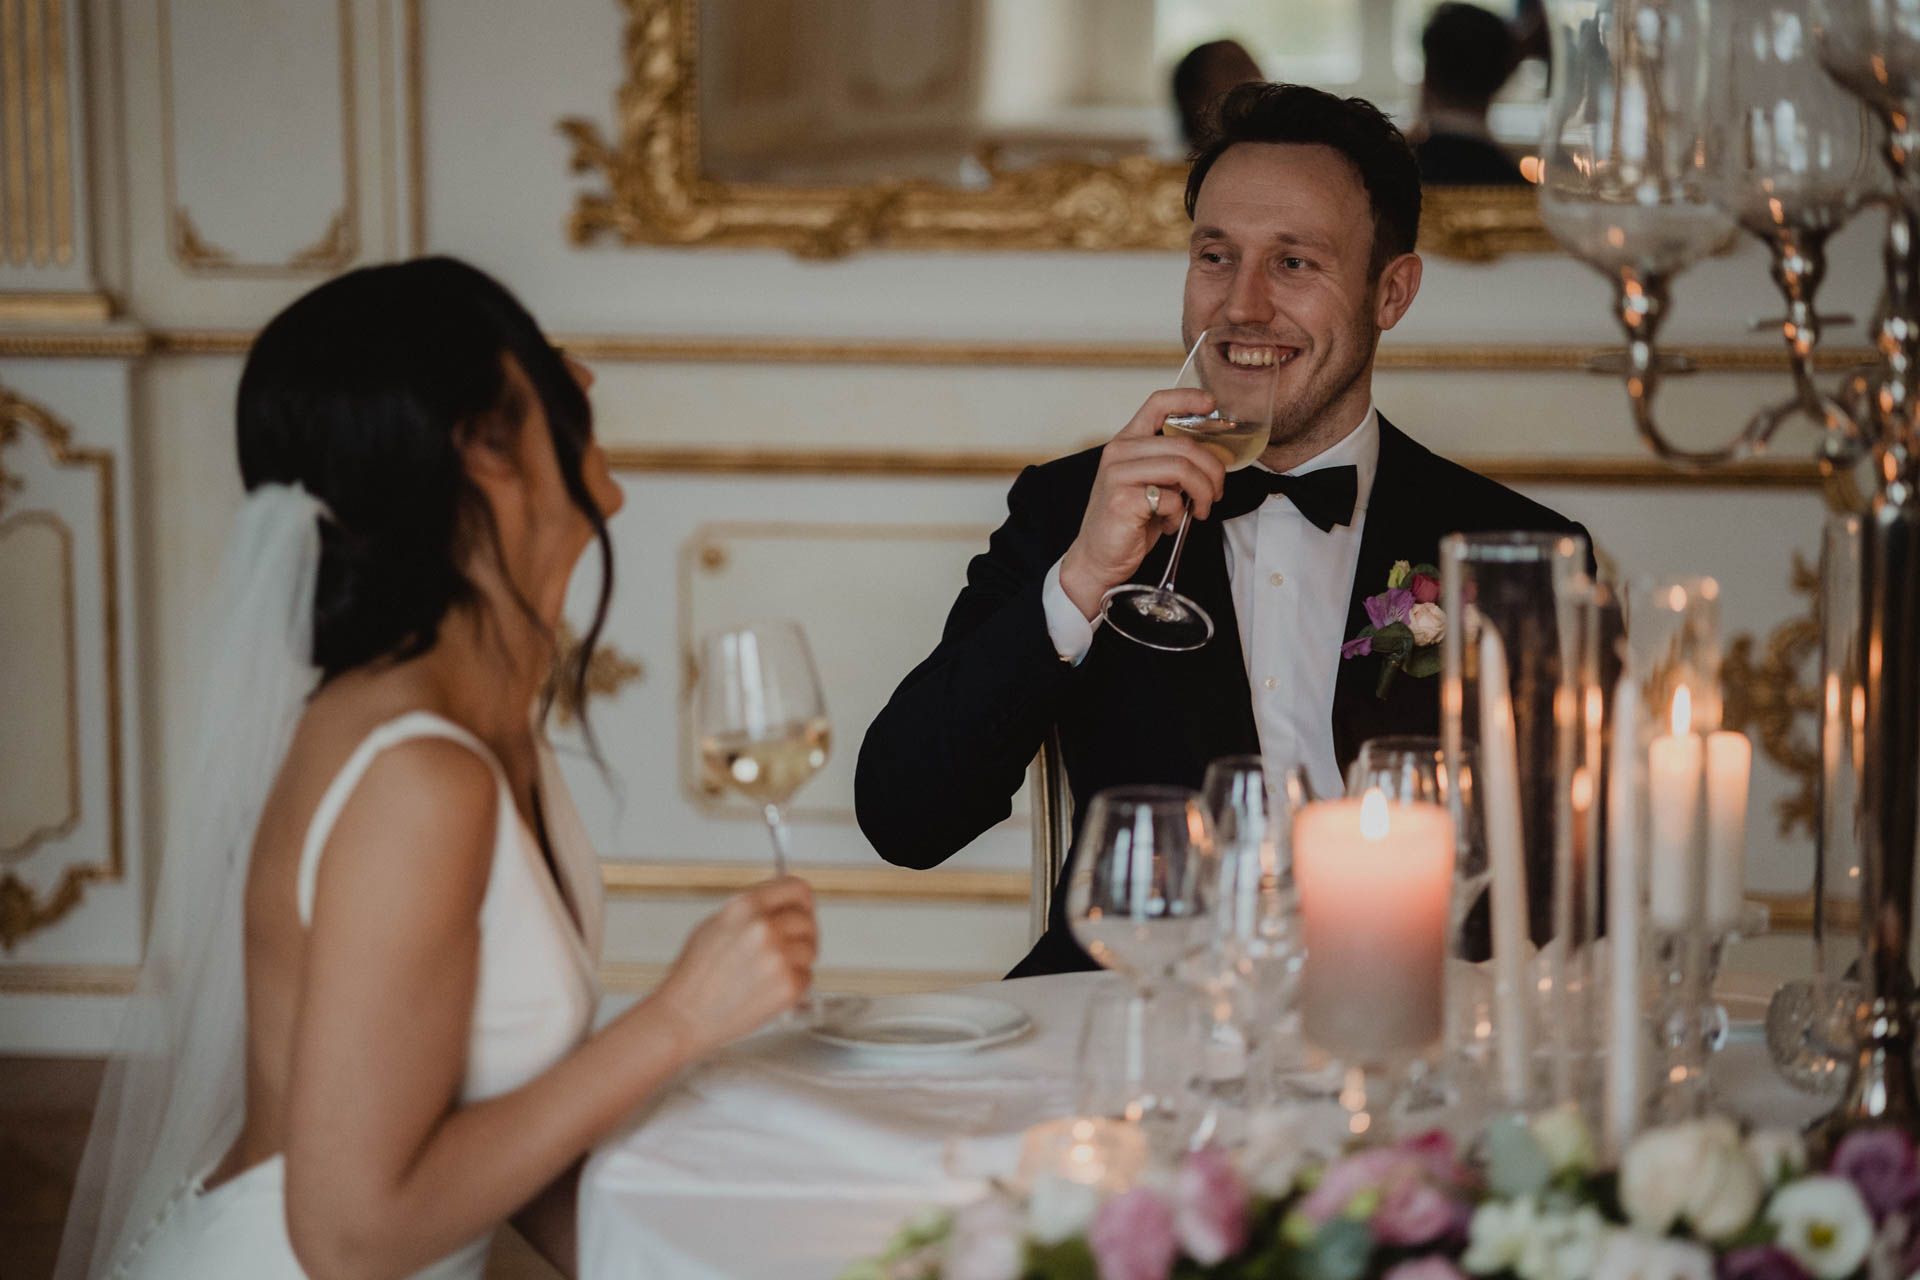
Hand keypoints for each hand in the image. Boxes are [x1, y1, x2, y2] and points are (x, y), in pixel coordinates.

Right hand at [649, 876, 817, 1056]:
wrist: (685, 1016)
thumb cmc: (695, 975)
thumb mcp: (716, 925)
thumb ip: (752, 912)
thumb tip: (782, 905)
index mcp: (745, 906)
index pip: (797, 888)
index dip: (803, 902)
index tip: (804, 911)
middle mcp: (764, 927)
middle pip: (807, 921)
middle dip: (801, 935)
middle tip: (786, 950)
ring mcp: (778, 957)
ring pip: (810, 950)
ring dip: (798, 961)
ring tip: (770, 973)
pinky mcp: (788, 986)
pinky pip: (807, 977)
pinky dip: (794, 984)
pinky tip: (768, 989)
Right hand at [1057, 389, 1226, 617]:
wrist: (1098, 557)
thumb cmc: (1129, 520)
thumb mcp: (1151, 483)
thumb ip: (1171, 463)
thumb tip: (1212, 457)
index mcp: (1127, 442)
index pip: (1157, 404)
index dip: (1188, 399)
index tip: (1212, 405)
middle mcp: (1119, 452)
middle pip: (1183, 444)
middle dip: (1212, 470)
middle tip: (1216, 492)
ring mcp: (1118, 475)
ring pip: (1182, 469)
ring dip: (1202, 493)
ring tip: (1200, 510)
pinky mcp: (1122, 500)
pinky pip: (1171, 499)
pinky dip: (1180, 514)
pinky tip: (1170, 524)